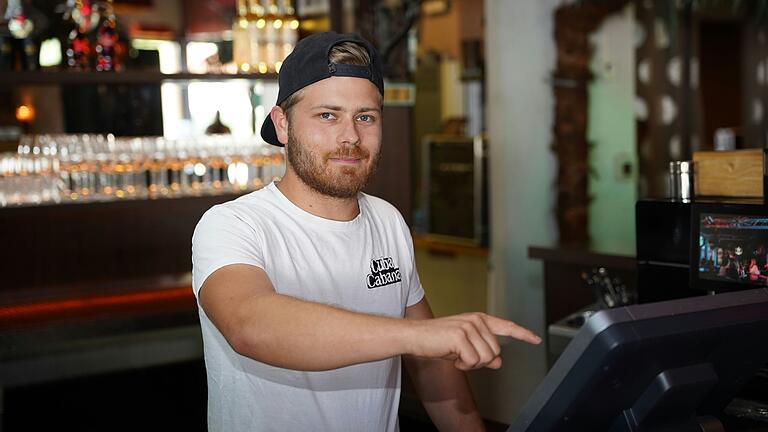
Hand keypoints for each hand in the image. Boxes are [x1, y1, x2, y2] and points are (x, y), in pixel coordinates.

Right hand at [407, 313, 540, 370]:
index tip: (535, 339)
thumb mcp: (464, 348)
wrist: (415, 336)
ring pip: (485, 358)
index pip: (506, 326)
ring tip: (455, 354)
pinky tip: (451, 356)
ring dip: (470, 363)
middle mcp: (476, 321)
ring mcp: (469, 327)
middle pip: (495, 351)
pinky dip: (462, 365)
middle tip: (461, 355)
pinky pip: (472, 361)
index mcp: (479, 320)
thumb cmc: (437, 341)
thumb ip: (483, 352)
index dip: (523, 334)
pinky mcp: (461, 336)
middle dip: (480, 360)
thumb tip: (498, 361)